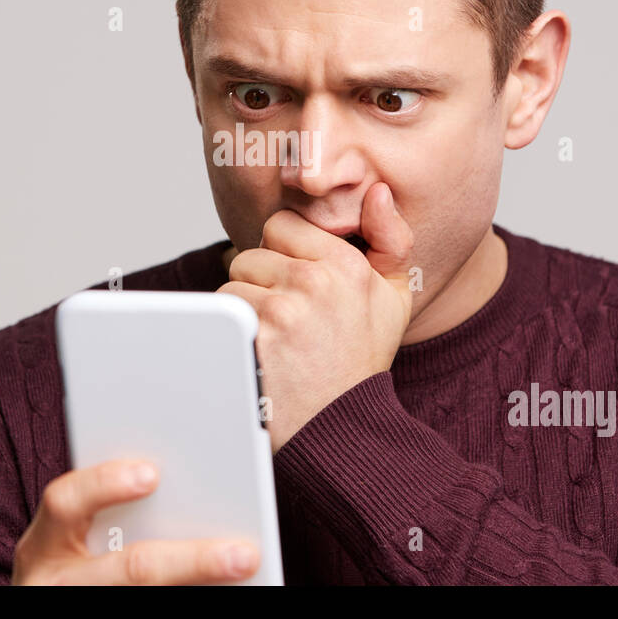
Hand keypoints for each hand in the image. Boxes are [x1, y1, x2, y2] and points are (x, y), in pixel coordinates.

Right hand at [12, 459, 260, 584]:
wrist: (47, 610)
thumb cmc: (71, 566)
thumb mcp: (71, 539)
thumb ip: (112, 513)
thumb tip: (184, 483)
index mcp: (45, 543)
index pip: (65, 501)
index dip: (104, 484)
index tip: (152, 474)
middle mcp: (56, 582)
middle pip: (131, 568)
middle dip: (193, 561)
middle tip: (244, 554)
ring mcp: (76, 608)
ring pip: (144, 597)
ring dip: (200, 585)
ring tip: (245, 573)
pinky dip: (193, 600)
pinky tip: (227, 594)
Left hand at [217, 181, 414, 451]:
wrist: (343, 428)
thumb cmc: (361, 359)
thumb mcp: (394, 297)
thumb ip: (390, 238)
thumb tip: (378, 190)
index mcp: (347, 263)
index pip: (280, 224)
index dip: (283, 254)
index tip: (297, 285)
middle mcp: (315, 281)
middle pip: (250, 254)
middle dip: (260, 283)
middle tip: (288, 319)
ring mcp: (283, 309)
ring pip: (232, 284)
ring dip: (244, 309)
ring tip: (275, 339)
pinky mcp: (255, 336)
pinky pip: (222, 313)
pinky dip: (232, 332)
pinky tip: (259, 353)